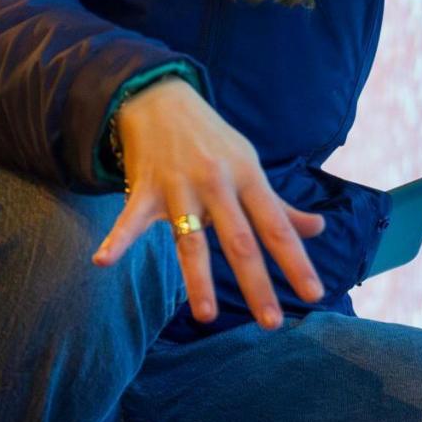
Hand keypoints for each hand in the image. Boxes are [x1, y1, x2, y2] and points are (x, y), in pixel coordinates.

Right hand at [90, 77, 326, 329]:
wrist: (160, 98)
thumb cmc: (212, 140)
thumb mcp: (249, 165)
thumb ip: (280, 205)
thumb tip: (318, 229)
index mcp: (248, 178)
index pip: (277, 227)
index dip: (296, 261)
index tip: (314, 295)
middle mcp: (216, 183)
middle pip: (238, 240)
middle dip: (255, 283)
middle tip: (271, 323)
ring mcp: (179, 186)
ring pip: (191, 239)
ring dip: (198, 280)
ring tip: (206, 316)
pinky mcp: (144, 188)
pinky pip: (130, 219)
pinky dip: (117, 240)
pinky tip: (103, 262)